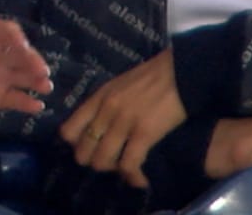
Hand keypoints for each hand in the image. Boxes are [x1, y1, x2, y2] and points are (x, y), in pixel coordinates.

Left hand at [0, 15, 51, 118]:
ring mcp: (0, 76)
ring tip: (46, 86)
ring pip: (24, 77)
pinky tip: (38, 106)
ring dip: (37, 80)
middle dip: (34, 60)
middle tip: (42, 70)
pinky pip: (16, 99)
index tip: (21, 44)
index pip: (7, 32)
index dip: (16, 37)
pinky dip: (28, 103)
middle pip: (22, 54)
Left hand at [60, 49, 185, 188]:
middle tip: (111, 162)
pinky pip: (129, 164)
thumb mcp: (120, 85)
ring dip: (113, 171)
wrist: (182, 71)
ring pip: (102, 161)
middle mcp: (106, 110)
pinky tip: (140, 180)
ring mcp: (123, 122)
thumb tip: (99, 127)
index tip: (90, 149)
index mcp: (99, 97)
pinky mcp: (144, 132)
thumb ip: (106, 103)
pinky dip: (133, 177)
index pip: (69, 131)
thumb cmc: (154, 77)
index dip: (77, 146)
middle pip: (83, 152)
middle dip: (95, 162)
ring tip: (126, 169)